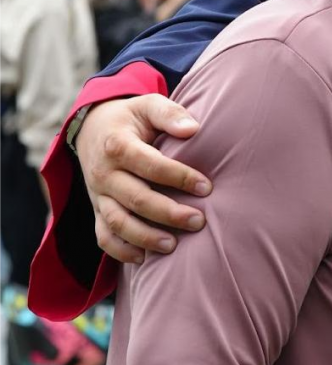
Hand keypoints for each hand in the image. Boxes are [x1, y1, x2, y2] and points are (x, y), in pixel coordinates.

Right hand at [75, 95, 211, 262]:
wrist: (93, 128)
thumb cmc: (131, 118)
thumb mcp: (148, 105)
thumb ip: (170, 113)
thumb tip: (193, 129)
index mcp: (118, 146)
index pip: (151, 165)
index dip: (180, 177)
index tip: (207, 187)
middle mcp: (104, 174)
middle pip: (136, 199)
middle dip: (168, 213)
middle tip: (198, 222)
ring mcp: (98, 195)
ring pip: (118, 222)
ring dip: (145, 237)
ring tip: (174, 246)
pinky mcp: (96, 209)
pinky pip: (103, 236)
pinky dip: (120, 251)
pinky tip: (144, 259)